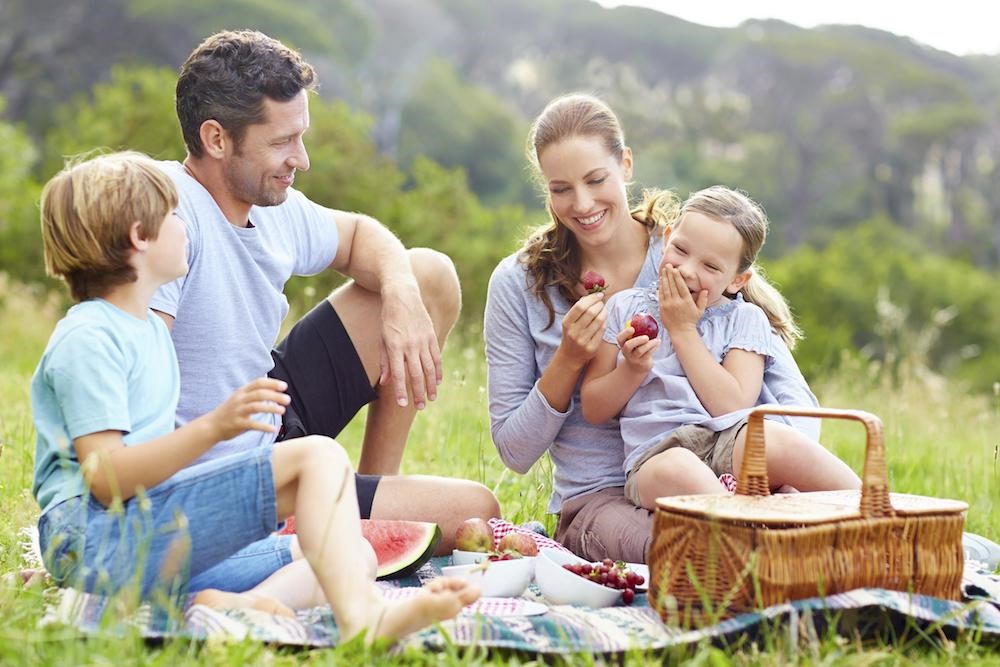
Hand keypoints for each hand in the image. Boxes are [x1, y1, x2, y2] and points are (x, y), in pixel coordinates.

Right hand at [209, 378, 289, 440]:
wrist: (211, 425)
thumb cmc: (230, 412)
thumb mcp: (240, 398)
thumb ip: (255, 393)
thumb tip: (275, 389)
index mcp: (242, 392)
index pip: (258, 383)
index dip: (272, 383)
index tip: (284, 386)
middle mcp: (240, 399)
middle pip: (259, 394)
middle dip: (275, 396)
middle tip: (287, 400)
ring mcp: (238, 411)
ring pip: (256, 407)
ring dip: (271, 408)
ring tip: (282, 410)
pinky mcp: (237, 424)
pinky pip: (252, 424)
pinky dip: (264, 426)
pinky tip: (273, 429)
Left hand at [379, 283, 441, 409]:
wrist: (402, 295)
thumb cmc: (388, 319)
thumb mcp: (381, 339)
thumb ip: (385, 362)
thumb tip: (385, 382)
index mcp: (394, 346)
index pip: (398, 374)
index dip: (400, 391)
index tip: (403, 404)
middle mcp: (409, 345)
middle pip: (416, 374)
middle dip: (418, 393)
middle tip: (420, 407)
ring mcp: (422, 340)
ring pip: (429, 368)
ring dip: (430, 385)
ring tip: (432, 398)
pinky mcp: (430, 336)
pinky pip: (436, 357)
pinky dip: (437, 370)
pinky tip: (437, 381)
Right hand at [558, 292, 606, 365]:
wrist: (570, 355)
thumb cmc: (572, 334)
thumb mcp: (570, 322)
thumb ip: (578, 309)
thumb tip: (591, 296)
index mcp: (567, 323)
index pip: (580, 306)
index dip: (592, 298)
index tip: (599, 295)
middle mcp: (573, 332)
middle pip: (591, 312)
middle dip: (599, 305)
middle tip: (602, 303)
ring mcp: (583, 341)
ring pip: (599, 321)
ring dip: (604, 312)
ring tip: (604, 310)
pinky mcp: (592, 347)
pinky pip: (602, 331)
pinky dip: (605, 322)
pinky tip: (604, 320)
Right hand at [616, 326, 659, 374]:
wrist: (637, 366)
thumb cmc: (636, 348)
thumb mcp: (633, 340)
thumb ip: (637, 331)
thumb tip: (646, 315)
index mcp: (623, 344)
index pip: (620, 338)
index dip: (625, 333)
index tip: (632, 328)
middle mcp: (626, 351)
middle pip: (628, 346)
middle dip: (637, 340)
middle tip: (646, 337)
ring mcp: (634, 358)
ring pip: (639, 351)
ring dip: (649, 344)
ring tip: (657, 340)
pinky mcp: (642, 362)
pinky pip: (648, 354)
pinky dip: (654, 348)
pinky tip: (658, 342)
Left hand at [657, 264, 706, 333]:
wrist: (681, 332)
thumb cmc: (691, 320)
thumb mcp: (700, 310)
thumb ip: (703, 299)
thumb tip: (705, 290)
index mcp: (686, 301)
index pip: (681, 286)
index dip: (677, 276)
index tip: (675, 269)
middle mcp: (677, 302)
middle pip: (672, 285)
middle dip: (669, 274)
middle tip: (668, 265)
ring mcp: (668, 305)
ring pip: (665, 288)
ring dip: (664, 278)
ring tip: (663, 270)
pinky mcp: (662, 308)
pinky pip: (660, 295)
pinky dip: (660, 287)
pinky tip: (660, 281)